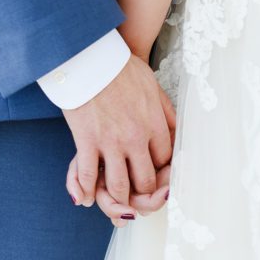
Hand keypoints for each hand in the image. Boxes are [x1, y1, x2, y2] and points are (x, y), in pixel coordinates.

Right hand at [61, 55, 175, 211]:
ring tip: (114, 203)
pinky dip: (86, 192)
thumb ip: (164, 110)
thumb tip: (174, 129)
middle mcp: (136, 136)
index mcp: (154, 122)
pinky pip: (89, 177)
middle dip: (142, 193)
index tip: (154, 176)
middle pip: (145, 180)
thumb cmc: (120, 67)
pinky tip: (85, 198)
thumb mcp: (152, 85)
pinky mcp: (87, 140)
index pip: (165, 161)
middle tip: (136, 197)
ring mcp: (111, 141)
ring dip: (117, 200)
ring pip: (119, 187)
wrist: (91, 55)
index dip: (161, 173)